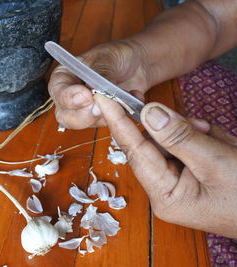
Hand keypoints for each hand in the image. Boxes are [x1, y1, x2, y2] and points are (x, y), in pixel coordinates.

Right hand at [48, 39, 149, 128]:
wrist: (138, 63)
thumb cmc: (117, 56)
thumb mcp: (106, 59)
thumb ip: (98, 75)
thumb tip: (93, 90)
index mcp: (64, 78)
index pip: (58, 92)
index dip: (69, 98)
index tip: (86, 96)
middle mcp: (71, 97)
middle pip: (66, 116)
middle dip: (84, 114)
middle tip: (100, 106)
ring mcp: (87, 110)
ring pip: (87, 123)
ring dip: (106, 113)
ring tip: (122, 95)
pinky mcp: (103, 118)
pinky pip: (109, 125)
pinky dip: (122, 114)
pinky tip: (131, 96)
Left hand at [95, 95, 236, 237]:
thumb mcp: (216, 162)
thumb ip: (179, 136)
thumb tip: (147, 113)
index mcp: (165, 196)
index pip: (133, 150)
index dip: (117, 121)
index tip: (101, 96)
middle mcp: (165, 192)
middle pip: (155, 145)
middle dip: (178, 131)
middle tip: (204, 132)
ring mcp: (179, 185)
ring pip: (173, 143)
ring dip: (197, 136)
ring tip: (223, 145)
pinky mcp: (192, 177)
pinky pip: (188, 148)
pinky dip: (205, 141)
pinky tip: (223, 146)